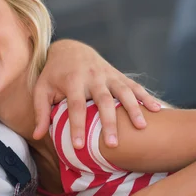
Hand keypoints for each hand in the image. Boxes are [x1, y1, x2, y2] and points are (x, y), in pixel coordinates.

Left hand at [33, 40, 160, 147]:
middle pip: (103, 101)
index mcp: (72, 81)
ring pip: (124, 92)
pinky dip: (146, 97)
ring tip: (142, 127)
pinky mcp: (118, 75)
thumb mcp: (41, 90)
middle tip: (113, 144)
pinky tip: (157, 110)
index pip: (76, 106)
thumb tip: (38, 136)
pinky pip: (134, 86)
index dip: (78, 126)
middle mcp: (93, 77)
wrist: (71, 49)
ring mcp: (108, 75)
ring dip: (133, 109)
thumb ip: (41, 112)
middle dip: (109, 122)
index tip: (79, 146)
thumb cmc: (53, 74)